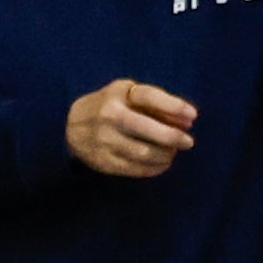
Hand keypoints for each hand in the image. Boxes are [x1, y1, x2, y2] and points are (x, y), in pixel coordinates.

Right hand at [66, 78, 199, 178]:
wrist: (69, 126)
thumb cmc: (109, 105)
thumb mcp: (127, 94)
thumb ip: (156, 103)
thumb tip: (188, 120)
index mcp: (117, 95)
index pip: (149, 97)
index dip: (175, 105)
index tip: (194, 116)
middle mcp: (110, 117)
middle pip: (148, 130)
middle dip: (173, 137)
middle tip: (188, 142)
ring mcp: (105, 141)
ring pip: (145, 153)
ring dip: (166, 155)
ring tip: (173, 152)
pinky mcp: (104, 161)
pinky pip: (136, 169)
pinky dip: (155, 168)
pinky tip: (162, 163)